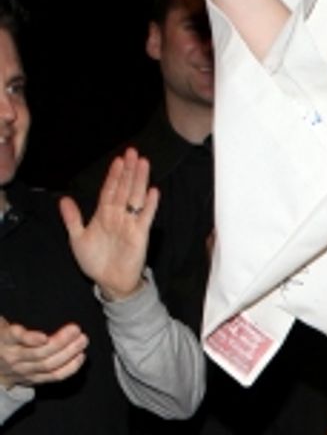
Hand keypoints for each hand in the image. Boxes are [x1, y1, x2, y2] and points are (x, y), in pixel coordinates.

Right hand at [0, 316, 87, 391]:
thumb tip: (25, 300)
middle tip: (76, 329)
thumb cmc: (2, 338)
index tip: (44, 337)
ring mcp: (24, 371)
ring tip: (82, 340)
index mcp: (4, 340)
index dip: (29, 339)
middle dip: (60, 342)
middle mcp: (13, 358)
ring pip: (49, 365)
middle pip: (38, 353)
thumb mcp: (2, 325)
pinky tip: (80, 356)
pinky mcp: (34, 380)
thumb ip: (13, 323)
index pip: (15, 339)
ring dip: (69, 353)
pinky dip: (70, 368)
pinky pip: (54, 376)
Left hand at [59, 149, 159, 300]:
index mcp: (103, 215)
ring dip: (140, 180)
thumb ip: (72, 218)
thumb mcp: (77, 238)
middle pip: (125, 188)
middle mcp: (118, 216)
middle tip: (133, 152)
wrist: (109, 282)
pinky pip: (145, 217)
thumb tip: (64, 199)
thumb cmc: (95, 262)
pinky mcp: (140, 236)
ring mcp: (130, 224)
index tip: (118, 160)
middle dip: (129, 171)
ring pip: (135, 198)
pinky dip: (150, 205)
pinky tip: (153, 191)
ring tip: (144, 163)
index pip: (110, 190)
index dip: (114, 175)